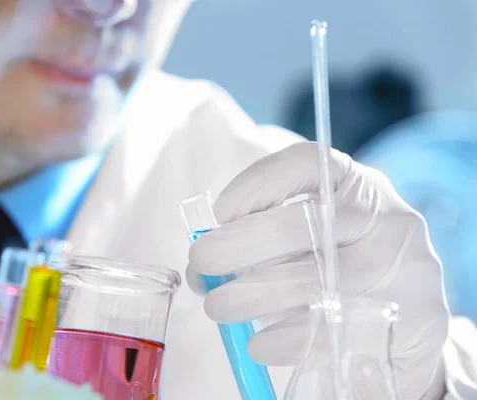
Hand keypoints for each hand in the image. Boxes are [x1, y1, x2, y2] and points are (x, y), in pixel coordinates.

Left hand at [186, 142, 449, 398]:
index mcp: (356, 185)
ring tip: (218, 307)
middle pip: (302, 223)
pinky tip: (259, 343)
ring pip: (313, 280)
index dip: (256, 184)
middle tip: (201, 265)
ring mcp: (404, 265)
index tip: (220, 213)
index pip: (306, 164)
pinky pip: (334, 328)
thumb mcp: (310, 239)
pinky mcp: (417, 315)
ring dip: (250, 295)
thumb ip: (263, 239)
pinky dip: (284, 338)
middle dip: (237, 245)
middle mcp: (384, 217)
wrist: (406, 320)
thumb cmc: (340, 269)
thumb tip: (202, 263)